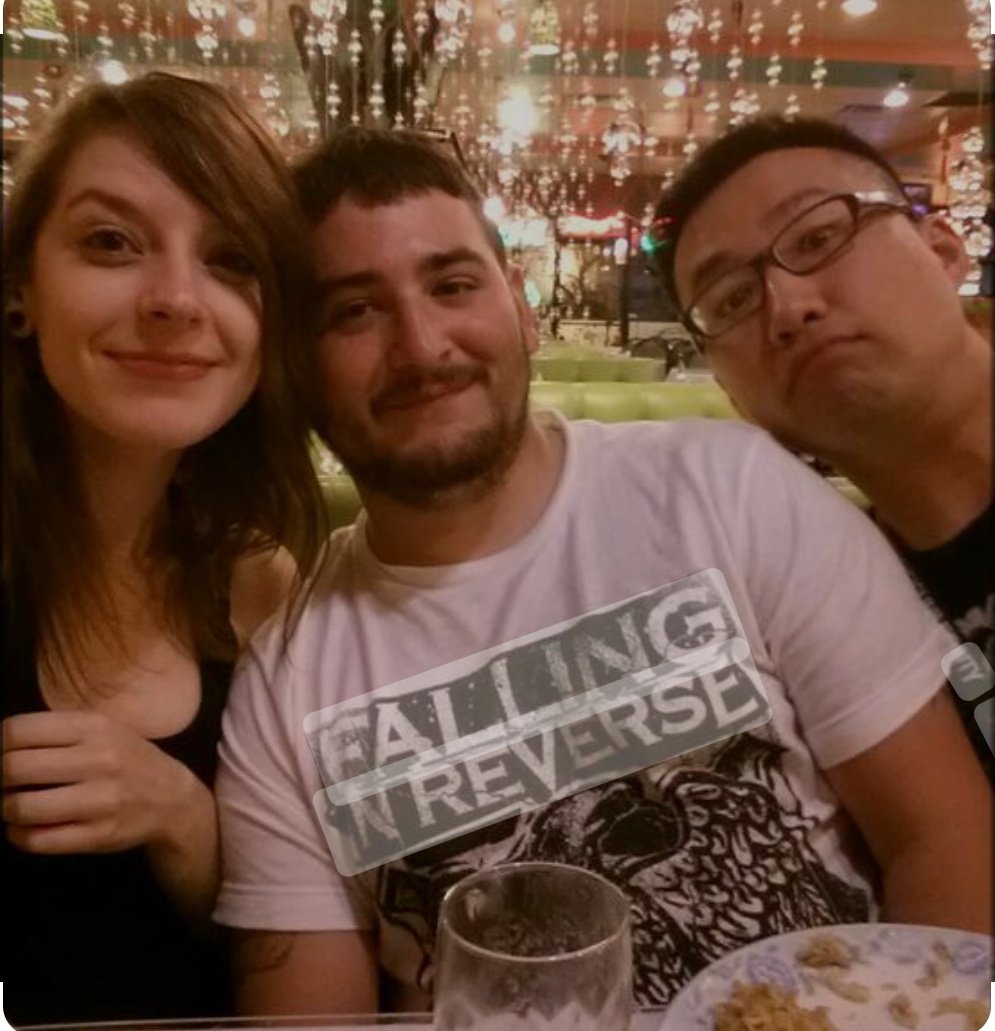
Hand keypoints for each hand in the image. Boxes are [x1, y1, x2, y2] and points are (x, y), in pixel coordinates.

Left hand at [2, 709, 201, 855]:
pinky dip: (18, 834)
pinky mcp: (98, 835)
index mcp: (94, 727)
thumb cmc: (127, 759)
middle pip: (13, 768)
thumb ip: (56, 732)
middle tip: (4, 782)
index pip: (19, 731)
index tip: (2, 753)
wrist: (172, 798)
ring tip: (13, 804)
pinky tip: (25, 827)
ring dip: (6, 808)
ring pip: (21, 807)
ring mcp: (100, 800)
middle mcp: (98, 760)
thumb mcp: (102, 730)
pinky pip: (36, 839)